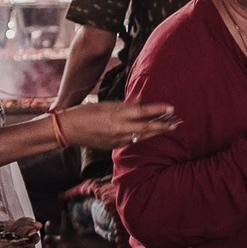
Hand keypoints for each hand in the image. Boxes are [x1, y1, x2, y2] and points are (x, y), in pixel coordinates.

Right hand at [62, 99, 179, 150]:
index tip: (171, 108)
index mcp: (117, 116)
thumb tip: (140, 101)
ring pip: (142, 136)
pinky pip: (132, 140)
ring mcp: (117, 140)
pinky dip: (141, 135)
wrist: (69, 130)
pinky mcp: (114, 146)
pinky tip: (148, 132)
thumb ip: (124, 105)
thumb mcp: (105, 104)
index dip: (158, 110)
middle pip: (147, 128)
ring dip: (156, 132)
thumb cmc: (85, 113)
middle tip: (177, 123)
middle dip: (164, 126)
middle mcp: (119, 129)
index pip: (143, 112)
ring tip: (168, 127)